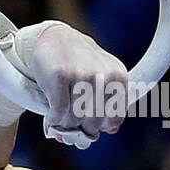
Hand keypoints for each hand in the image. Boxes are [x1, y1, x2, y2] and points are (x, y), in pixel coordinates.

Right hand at [27, 23, 129, 142]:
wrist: (56, 38)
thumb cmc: (81, 65)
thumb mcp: (103, 78)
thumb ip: (110, 104)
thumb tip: (110, 131)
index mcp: (119, 77)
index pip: (114, 119)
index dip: (100, 128)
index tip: (88, 125)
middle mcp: (103, 75)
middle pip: (94, 123)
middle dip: (80, 129)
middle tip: (70, 123)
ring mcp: (81, 74)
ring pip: (75, 120)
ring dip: (65, 124)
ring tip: (60, 118)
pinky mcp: (60, 76)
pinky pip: (58, 113)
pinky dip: (53, 120)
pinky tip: (51, 117)